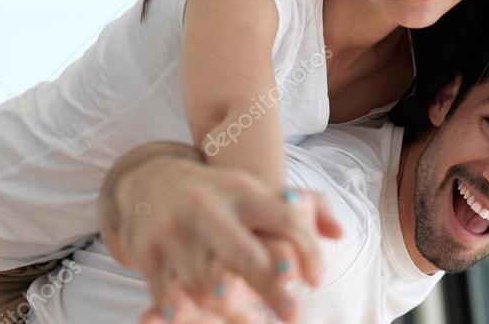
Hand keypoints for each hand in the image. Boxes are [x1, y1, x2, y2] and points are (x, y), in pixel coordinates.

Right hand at [111, 157, 342, 321]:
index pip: (284, 219)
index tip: (316, 280)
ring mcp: (176, 232)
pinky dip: (183, 312)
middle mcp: (210, 211)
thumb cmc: (220, 193)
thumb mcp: (257, 191)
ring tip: (250, 321)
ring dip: (231, 310)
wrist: (151, 179)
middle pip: (246, 255)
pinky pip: (168, 292)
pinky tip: (195, 320)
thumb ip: (308, 206)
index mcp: (243, 193)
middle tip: (294, 315)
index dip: (306, 249)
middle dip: (271, 288)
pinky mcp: (147, 253)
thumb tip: (340, 234)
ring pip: (207, 284)